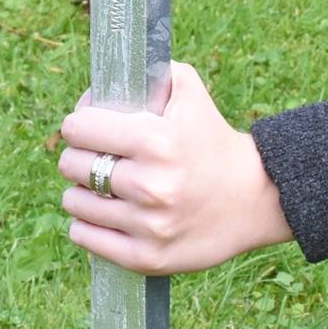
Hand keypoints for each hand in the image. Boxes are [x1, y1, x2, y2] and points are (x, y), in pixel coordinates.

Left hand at [57, 61, 291, 275]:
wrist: (256, 198)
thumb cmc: (213, 141)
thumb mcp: (191, 93)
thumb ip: (153, 71)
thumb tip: (104, 79)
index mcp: (156, 140)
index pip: (78, 128)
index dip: (79, 124)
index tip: (88, 128)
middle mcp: (150, 184)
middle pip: (71, 165)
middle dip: (79, 157)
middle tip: (95, 158)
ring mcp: (148, 225)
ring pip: (74, 202)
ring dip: (81, 193)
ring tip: (99, 188)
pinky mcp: (147, 257)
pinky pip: (86, 238)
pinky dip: (86, 225)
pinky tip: (102, 215)